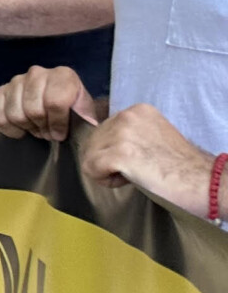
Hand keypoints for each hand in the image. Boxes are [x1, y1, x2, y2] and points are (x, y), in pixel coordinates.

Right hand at [0, 66, 101, 140]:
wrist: (62, 103)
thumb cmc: (75, 110)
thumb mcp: (85, 113)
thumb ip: (81, 120)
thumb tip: (67, 133)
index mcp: (63, 75)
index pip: (55, 102)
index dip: (57, 124)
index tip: (60, 134)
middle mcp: (37, 73)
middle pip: (34, 110)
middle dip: (42, 127)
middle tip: (48, 132)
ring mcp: (17, 80)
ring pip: (15, 114)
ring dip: (27, 127)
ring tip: (37, 128)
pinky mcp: (2, 91)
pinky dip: (9, 128)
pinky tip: (21, 129)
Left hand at [79, 104, 217, 212]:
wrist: (204, 182)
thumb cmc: (180, 167)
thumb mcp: (152, 137)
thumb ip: (128, 134)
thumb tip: (101, 144)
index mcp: (136, 110)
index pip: (101, 131)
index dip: (113, 150)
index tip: (136, 160)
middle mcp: (127, 116)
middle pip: (91, 142)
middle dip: (106, 160)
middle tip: (135, 170)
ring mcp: (123, 133)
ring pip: (88, 156)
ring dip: (106, 171)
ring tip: (134, 175)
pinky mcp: (120, 154)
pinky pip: (90, 169)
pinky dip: (105, 180)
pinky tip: (129, 180)